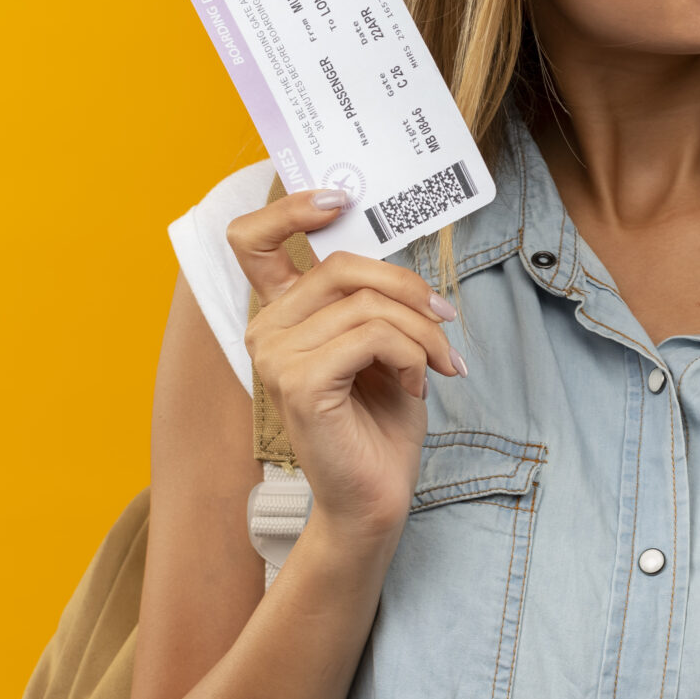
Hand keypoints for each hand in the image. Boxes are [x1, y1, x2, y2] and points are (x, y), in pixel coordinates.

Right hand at [228, 190, 465, 539]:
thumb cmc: (380, 424)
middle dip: (409, 288)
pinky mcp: (302, 383)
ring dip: (423, 333)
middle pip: (342, 265)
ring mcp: (277, 357)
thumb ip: (372, 299)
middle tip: (446, 319)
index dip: (291, 209)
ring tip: (441, 365)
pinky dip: (412, 356)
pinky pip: (374, 337)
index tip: (339, 199)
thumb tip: (401, 259)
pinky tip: (417, 388)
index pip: (253, 241)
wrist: (376, 499)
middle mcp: (265, 331)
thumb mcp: (382, 345)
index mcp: (280, 316)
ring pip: (369, 305)